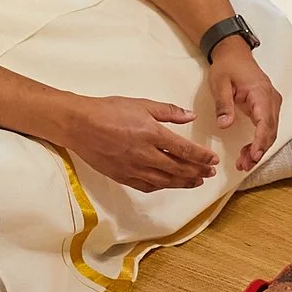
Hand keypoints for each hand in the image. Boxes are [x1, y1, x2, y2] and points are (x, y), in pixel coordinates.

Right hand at [59, 95, 220, 192]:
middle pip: (179, 168)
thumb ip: (168, 111)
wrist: (79, 124)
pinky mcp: (122, 176)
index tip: (213, 160)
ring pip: (165, 181)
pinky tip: (169, 185)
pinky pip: (147, 186)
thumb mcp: (141, 104)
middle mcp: (145, 154)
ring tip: (196, 182)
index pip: (185, 150)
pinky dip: (162, 186)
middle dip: (197, 171)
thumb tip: (190, 116)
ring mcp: (133, 168)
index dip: (202, 157)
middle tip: (210, 173)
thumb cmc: (108, 111)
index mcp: (152, 134)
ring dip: (184, 182)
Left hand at [207, 38, 281, 172]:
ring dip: (259, 148)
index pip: (265, 122)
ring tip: (244, 163)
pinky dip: (259, 141)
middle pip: (270, 131)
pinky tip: (248, 151)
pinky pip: (267, 127)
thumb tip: (225, 124)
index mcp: (260, 93)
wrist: (234, 53)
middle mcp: (271, 99)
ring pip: (270, 131)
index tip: (253, 155)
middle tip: (244, 165)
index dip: (260, 141)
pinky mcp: (268, 106)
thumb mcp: (220, 83)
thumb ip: (223, 104)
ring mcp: (271, 103)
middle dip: (258, 150)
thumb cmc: (228, 65)